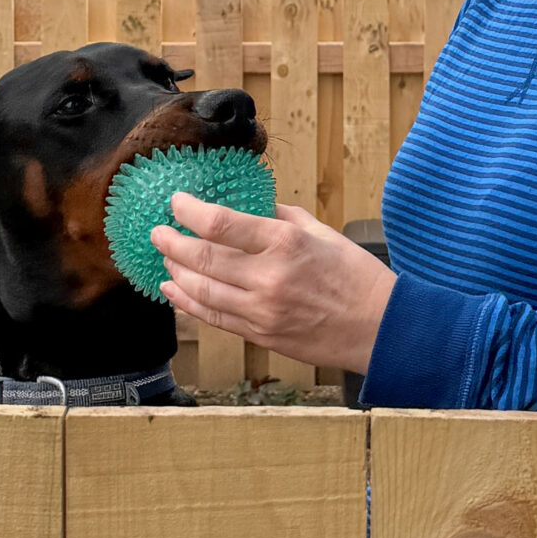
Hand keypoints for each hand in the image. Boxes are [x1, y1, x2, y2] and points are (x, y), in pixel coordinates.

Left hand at [152, 194, 394, 375]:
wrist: (380, 328)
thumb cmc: (356, 276)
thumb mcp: (322, 233)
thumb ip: (281, 218)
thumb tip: (251, 208)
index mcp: (285, 243)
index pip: (221, 223)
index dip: (189, 211)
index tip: (176, 202)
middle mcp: (269, 277)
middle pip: (202, 258)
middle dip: (171, 242)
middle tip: (157, 232)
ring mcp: (262, 310)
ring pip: (201, 290)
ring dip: (175, 272)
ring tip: (165, 258)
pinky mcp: (261, 335)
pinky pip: (214, 317)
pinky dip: (188, 303)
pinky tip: (174, 291)